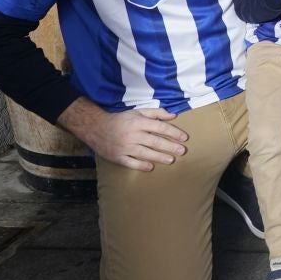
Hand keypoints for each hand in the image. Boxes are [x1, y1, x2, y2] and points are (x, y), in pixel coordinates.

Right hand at [59, 101, 187, 171]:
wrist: (96, 128)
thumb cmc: (120, 119)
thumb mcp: (137, 112)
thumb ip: (155, 113)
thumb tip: (173, 116)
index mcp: (138, 122)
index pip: (159, 127)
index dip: (173, 132)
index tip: (184, 138)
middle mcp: (132, 134)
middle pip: (155, 141)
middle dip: (170, 146)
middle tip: (182, 151)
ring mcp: (125, 147)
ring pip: (145, 153)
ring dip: (159, 157)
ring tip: (171, 160)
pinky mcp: (118, 157)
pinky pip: (131, 163)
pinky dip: (141, 165)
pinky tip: (151, 167)